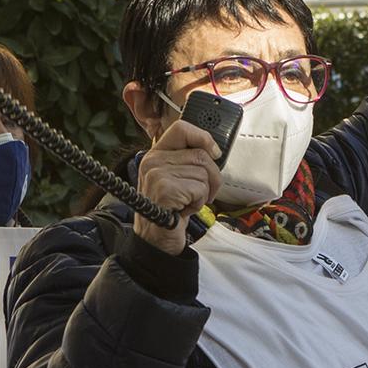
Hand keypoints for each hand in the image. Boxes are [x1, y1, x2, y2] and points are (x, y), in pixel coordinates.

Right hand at [132, 120, 221, 254]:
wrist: (156, 239)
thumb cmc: (170, 209)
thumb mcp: (176, 179)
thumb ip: (188, 161)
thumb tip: (214, 150)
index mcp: (156, 154)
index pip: (182, 128)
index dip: (203, 137)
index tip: (214, 152)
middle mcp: (153, 161)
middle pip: (201, 154)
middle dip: (211, 177)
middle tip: (202, 193)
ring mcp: (157, 175)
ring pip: (203, 173)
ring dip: (204, 193)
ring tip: (188, 202)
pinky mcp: (165, 189)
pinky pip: (199, 188)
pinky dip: (199, 203)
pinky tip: (184, 210)